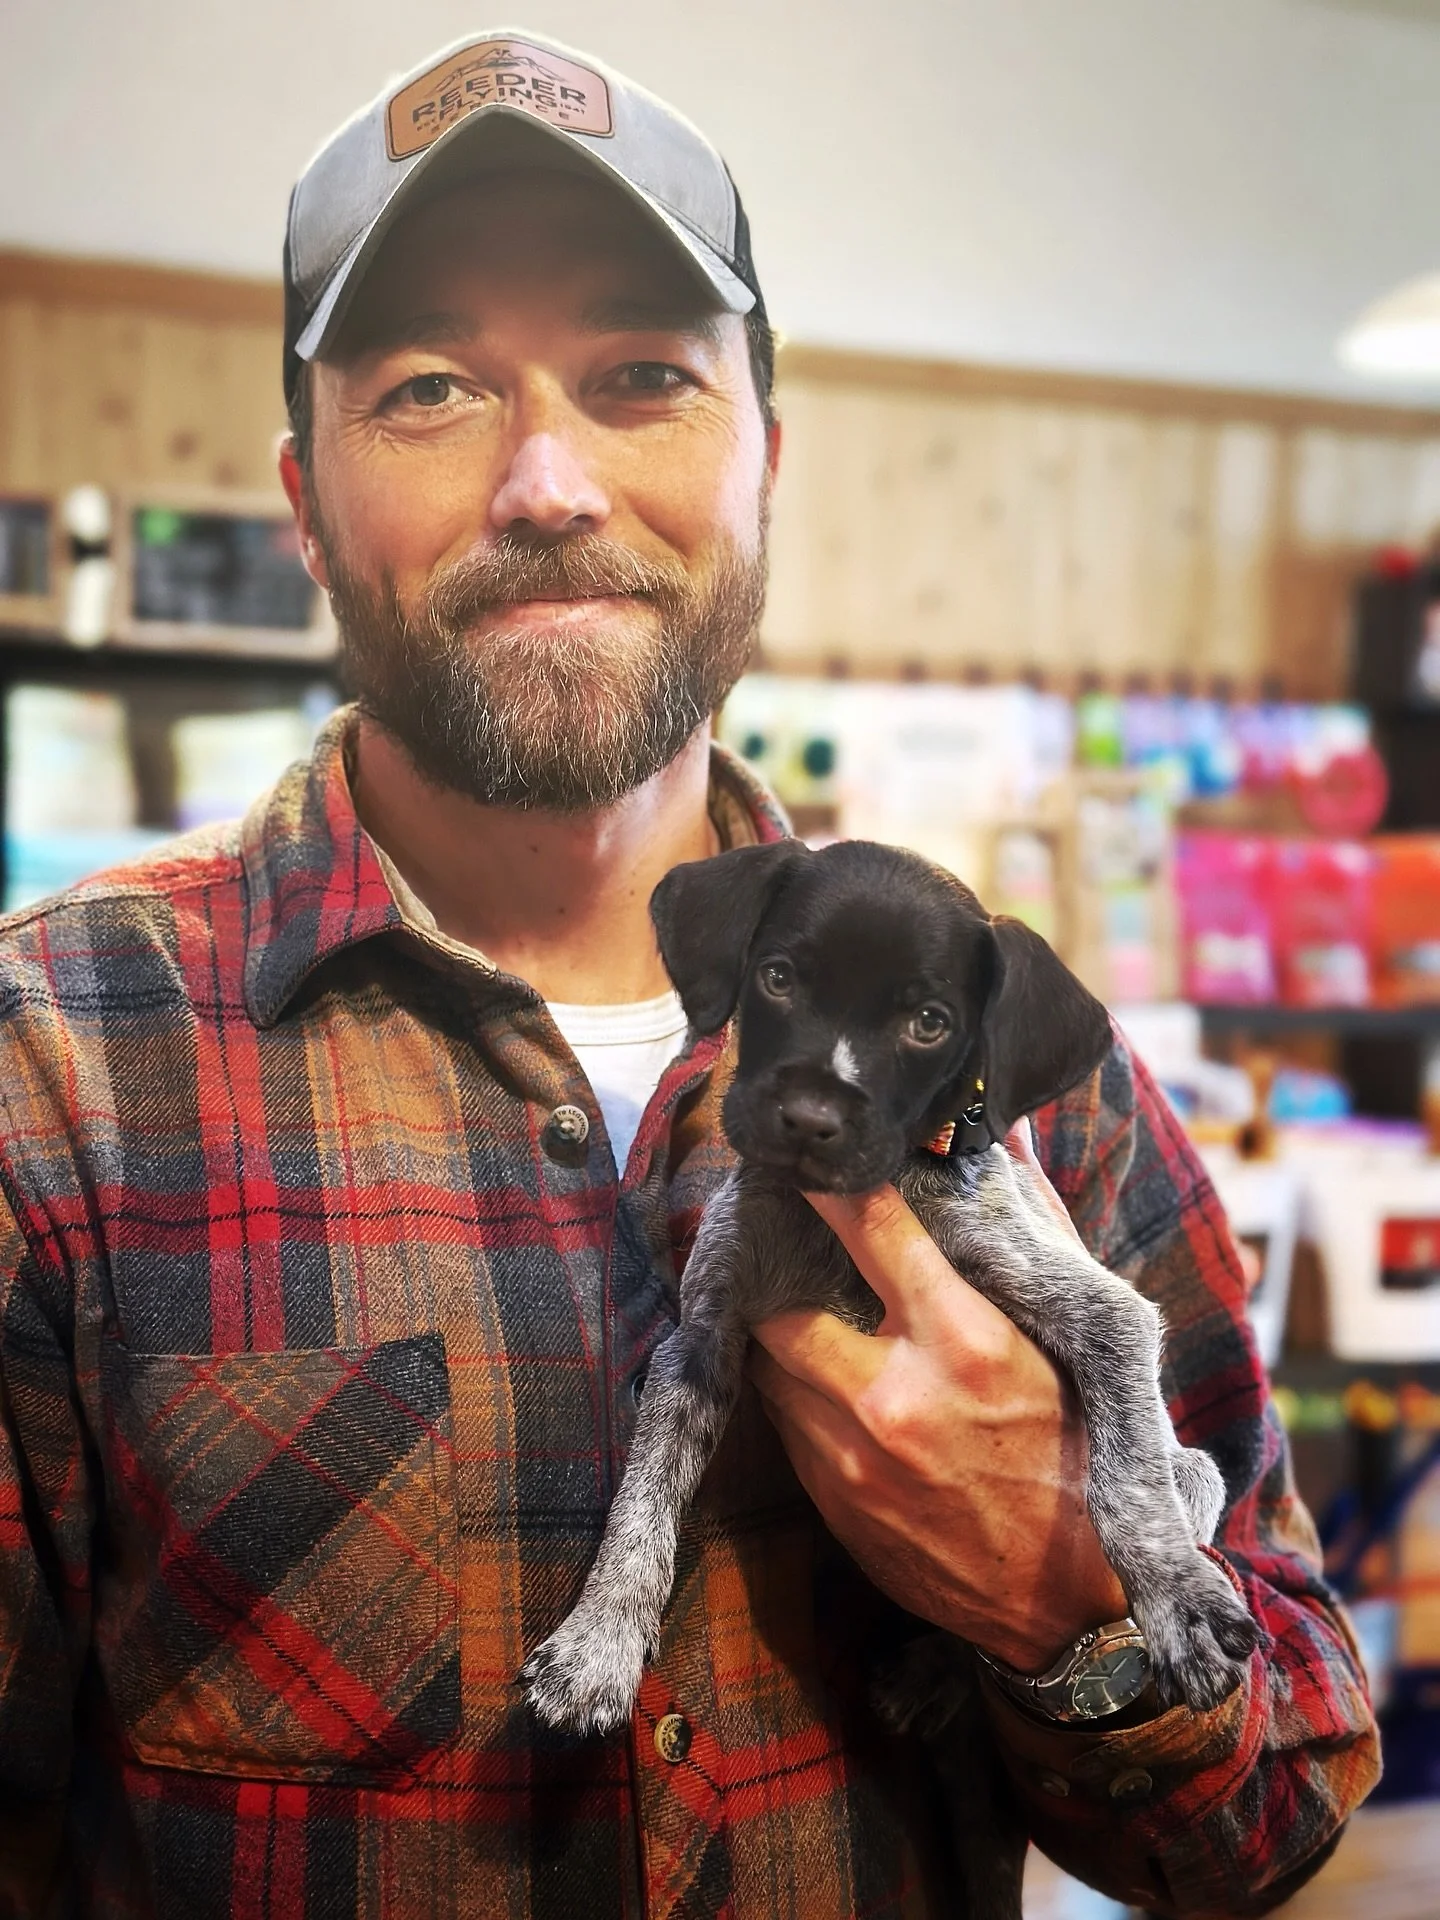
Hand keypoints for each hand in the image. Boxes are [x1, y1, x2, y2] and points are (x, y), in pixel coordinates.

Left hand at [748, 1124, 1127, 1673]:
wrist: (1073, 1606)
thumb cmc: (1078, 1457)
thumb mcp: (1072, 1349)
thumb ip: (1036, 1244)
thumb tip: (1008, 1149)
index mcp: (966, 1342)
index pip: (872, 1232)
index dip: (830, 1187)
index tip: (807, 1164)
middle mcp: (897, 1395)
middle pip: (784, 1306)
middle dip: (780, 1279)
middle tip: (786, 1255)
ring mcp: (855, 1456)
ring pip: (770, 1366)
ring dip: (782, 1339)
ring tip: (802, 1315)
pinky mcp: (834, 1503)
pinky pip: (786, 1426)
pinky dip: (797, 1398)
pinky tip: (826, 1386)